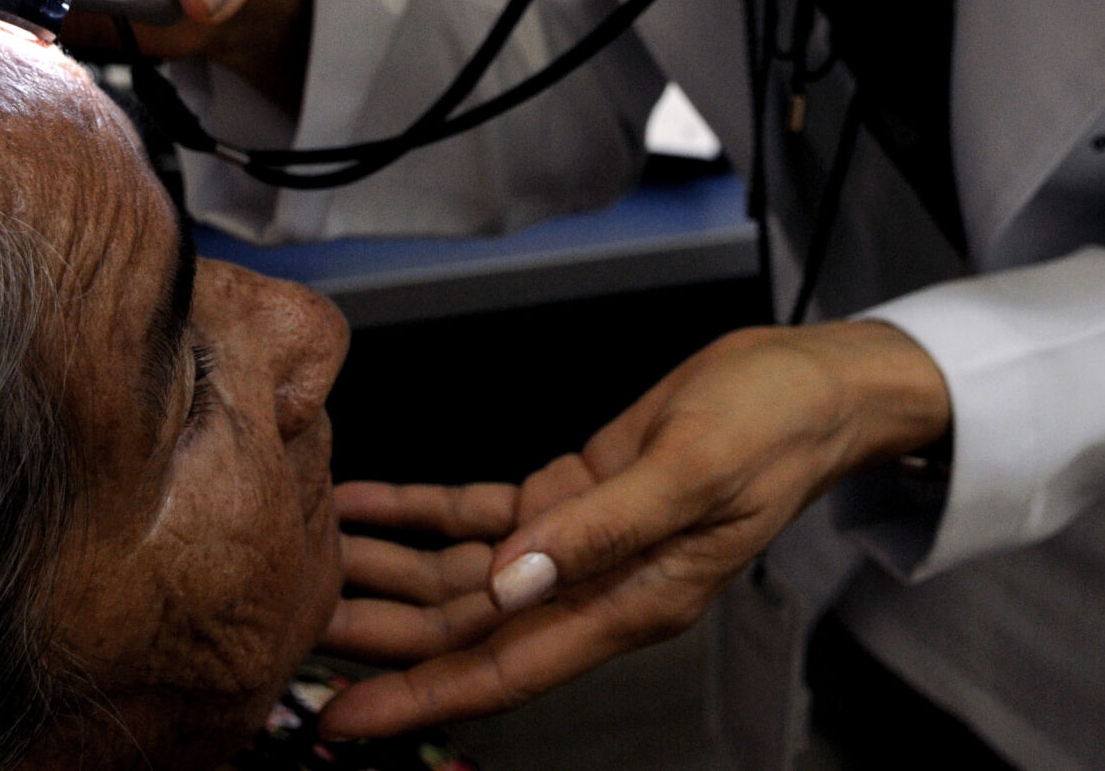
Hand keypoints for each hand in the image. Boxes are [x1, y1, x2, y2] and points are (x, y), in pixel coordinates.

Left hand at [318, 320, 948, 738]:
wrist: (808, 384)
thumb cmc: (770, 427)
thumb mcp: (689, 473)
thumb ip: (599, 531)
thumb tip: (511, 581)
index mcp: (626, 603)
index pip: (503, 670)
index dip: (421, 699)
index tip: (348, 721)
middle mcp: (591, 584)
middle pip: (463, 629)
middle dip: (381, 638)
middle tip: (295, 639)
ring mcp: (575, 542)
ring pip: (460, 575)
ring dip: (388, 573)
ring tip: (311, 572)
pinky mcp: (570, 494)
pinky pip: (477, 512)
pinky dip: (420, 509)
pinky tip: (367, 502)